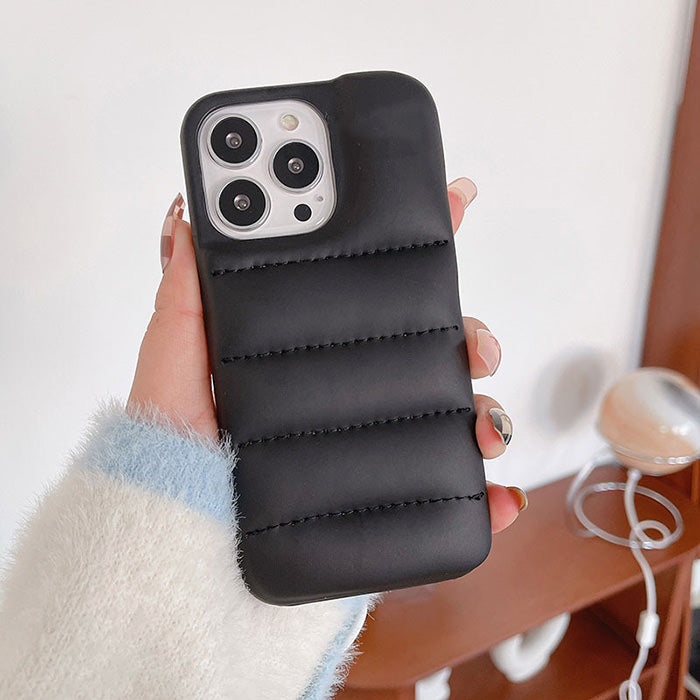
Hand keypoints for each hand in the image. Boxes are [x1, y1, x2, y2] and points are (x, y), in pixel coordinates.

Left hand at [128, 183, 525, 533]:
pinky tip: (499, 496)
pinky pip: (448, 498)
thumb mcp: (175, 361)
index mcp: (315, 349)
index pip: (376, 288)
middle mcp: (349, 391)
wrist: (178, 540)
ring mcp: (369, 445)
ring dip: (486, 412)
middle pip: (432, 348)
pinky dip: (486, 499)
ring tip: (485, 424)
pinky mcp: (380, 501)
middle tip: (478, 344)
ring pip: (452, 415)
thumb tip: (190, 214)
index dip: (421, 243)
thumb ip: (185, 295)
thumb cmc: (171, 450)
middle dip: (470, 335)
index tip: (455, 202)